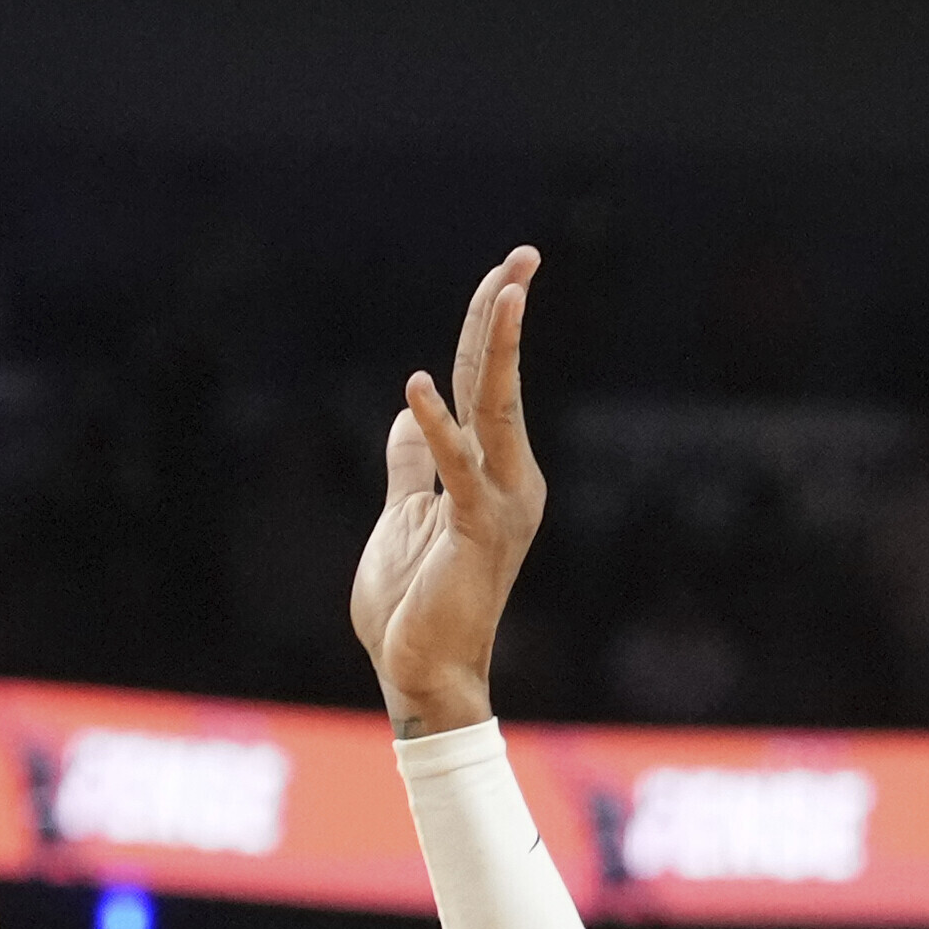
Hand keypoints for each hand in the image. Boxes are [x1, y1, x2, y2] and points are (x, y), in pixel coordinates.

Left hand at [351, 248, 549, 730]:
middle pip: (501, 380)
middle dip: (506, 315)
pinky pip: (457, 470)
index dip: (491, 325)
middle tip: (523, 254)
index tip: (507, 270)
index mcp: (493, 471)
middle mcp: (510, 478)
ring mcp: (500, 503)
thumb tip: (409, 412)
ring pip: (497, 409)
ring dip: (498, 349)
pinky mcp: (476, 531)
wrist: (419, 673)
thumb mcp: (405, 515)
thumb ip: (411, 464)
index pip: (488, 383)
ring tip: (504, 291)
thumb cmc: (413, 603)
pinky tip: (416, 387)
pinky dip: (435, 428)